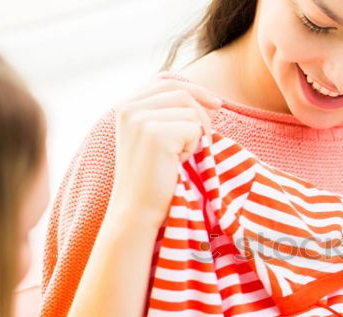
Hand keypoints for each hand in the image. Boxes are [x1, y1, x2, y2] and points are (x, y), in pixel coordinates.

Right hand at [109, 76, 222, 225]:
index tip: (216, 103)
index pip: (164, 80)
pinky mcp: (155, 133)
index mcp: (126, 106)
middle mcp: (129, 107)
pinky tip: (178, 163)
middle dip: (201, 116)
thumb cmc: (153, 178)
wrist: (138, 209)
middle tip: (201, 143)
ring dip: (195, 136)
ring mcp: (140, 119)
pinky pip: (194, 129)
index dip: (194, 88)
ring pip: (191, 111)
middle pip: (182, 93)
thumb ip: (171, 115)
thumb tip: (212, 101)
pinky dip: (194, 147)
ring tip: (179, 157)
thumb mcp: (157, 139)